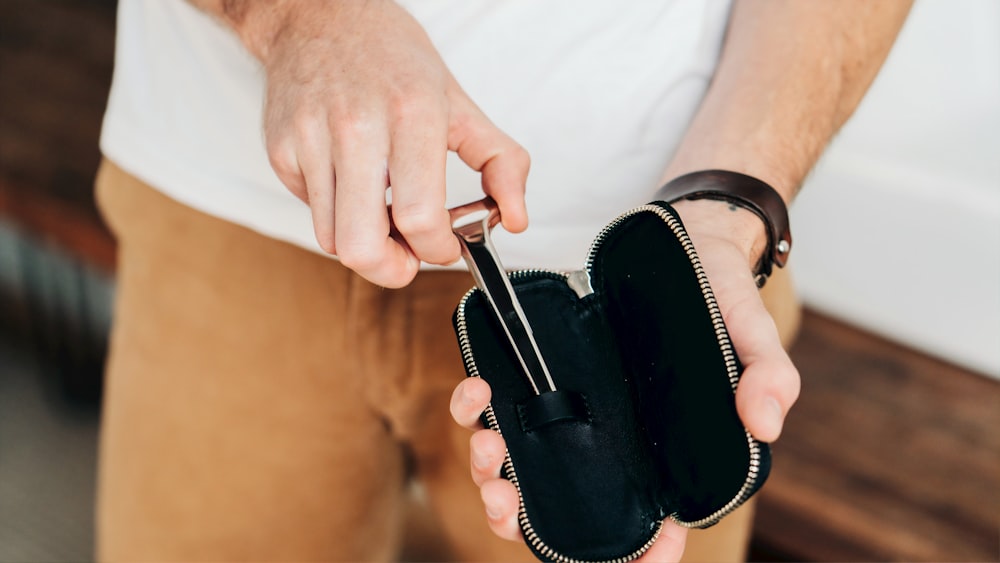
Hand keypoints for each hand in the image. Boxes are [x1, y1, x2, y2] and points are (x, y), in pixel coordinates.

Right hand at [246, 0, 528, 286]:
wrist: (319, 14)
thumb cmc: (391, 58)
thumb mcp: (458, 102)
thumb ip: (500, 162)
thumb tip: (517, 217)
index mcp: (411, 114)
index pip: (420, 218)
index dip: (437, 250)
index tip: (444, 247)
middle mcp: (356, 126)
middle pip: (361, 247)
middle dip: (391, 271)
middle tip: (408, 258)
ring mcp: (310, 138)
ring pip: (332, 239)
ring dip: (364, 242)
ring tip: (383, 212)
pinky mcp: (280, 149)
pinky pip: (310, 211)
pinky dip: (335, 213)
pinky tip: (351, 182)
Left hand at [448, 199, 799, 559]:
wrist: (685, 238)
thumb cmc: (717, 291)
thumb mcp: (751, 329)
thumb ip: (766, 374)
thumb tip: (764, 425)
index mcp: (667, 445)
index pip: (654, 517)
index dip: (644, 550)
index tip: (638, 561)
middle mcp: (616, 436)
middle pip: (569, 500)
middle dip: (524, 516)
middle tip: (506, 499)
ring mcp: (579, 406)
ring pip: (526, 464)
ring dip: (493, 470)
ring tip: (490, 444)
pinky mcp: (549, 372)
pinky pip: (503, 405)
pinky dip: (478, 407)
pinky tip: (481, 392)